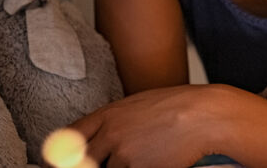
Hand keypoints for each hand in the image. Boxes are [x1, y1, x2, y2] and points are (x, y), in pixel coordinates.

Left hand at [72, 84, 233, 167]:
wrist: (206, 115)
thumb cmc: (179, 107)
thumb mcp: (139, 105)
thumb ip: (115, 121)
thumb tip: (99, 139)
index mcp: (109, 114)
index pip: (70, 136)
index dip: (61, 152)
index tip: (60, 161)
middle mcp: (110, 133)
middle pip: (80, 160)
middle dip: (85, 165)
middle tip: (99, 163)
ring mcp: (123, 154)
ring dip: (121, 167)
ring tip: (143, 156)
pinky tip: (152, 160)